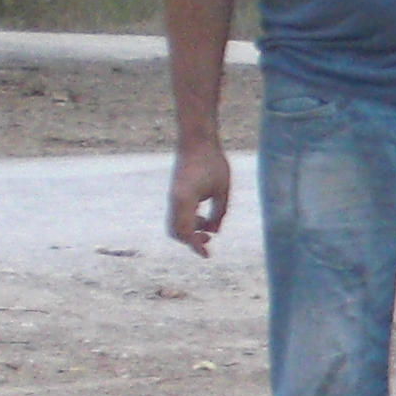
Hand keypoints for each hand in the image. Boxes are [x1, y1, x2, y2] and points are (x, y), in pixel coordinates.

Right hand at [169, 136, 231, 256]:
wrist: (196, 141)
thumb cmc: (212, 162)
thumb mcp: (223, 190)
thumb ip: (219, 212)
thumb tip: (214, 231)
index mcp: (185, 199)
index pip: (185, 231)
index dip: (195, 245)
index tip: (206, 254)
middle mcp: (175, 200)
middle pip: (175, 232)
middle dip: (190, 240)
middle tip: (208, 238)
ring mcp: (173, 196)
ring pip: (175, 225)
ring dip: (189, 231)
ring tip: (208, 227)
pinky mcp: (175, 193)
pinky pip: (177, 215)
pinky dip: (188, 222)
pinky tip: (204, 216)